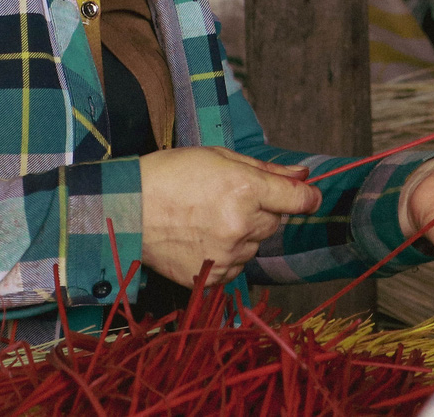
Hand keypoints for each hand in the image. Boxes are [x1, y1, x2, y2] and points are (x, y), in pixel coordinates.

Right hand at [137, 147, 321, 287]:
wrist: (127, 209)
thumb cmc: (171, 175)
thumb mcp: (218, 158)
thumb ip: (266, 170)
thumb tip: (303, 176)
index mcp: (245, 190)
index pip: (298, 200)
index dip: (306, 197)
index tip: (306, 197)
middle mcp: (241, 225)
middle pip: (274, 223)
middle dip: (260, 211)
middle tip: (227, 200)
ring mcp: (227, 254)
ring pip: (255, 246)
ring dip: (242, 234)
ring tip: (207, 219)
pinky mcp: (212, 275)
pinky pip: (236, 266)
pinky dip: (226, 254)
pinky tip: (201, 238)